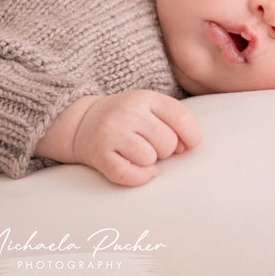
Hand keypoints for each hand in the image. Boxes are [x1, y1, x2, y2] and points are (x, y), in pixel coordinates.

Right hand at [71, 90, 201, 186]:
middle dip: (165, 151)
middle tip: (150, 145)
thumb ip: (174, 121)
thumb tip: (186, 148)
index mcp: (146, 98)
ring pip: (150, 160)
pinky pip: (129, 175)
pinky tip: (133, 168)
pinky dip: (137, 177)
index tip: (185, 144)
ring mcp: (112, 132)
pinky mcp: (99, 154)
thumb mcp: (149, 108)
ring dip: (148, 163)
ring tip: (136, 153)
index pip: (182, 118)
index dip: (192, 137)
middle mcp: (128, 112)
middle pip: (168, 143)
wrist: (82, 122)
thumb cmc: (127, 119)